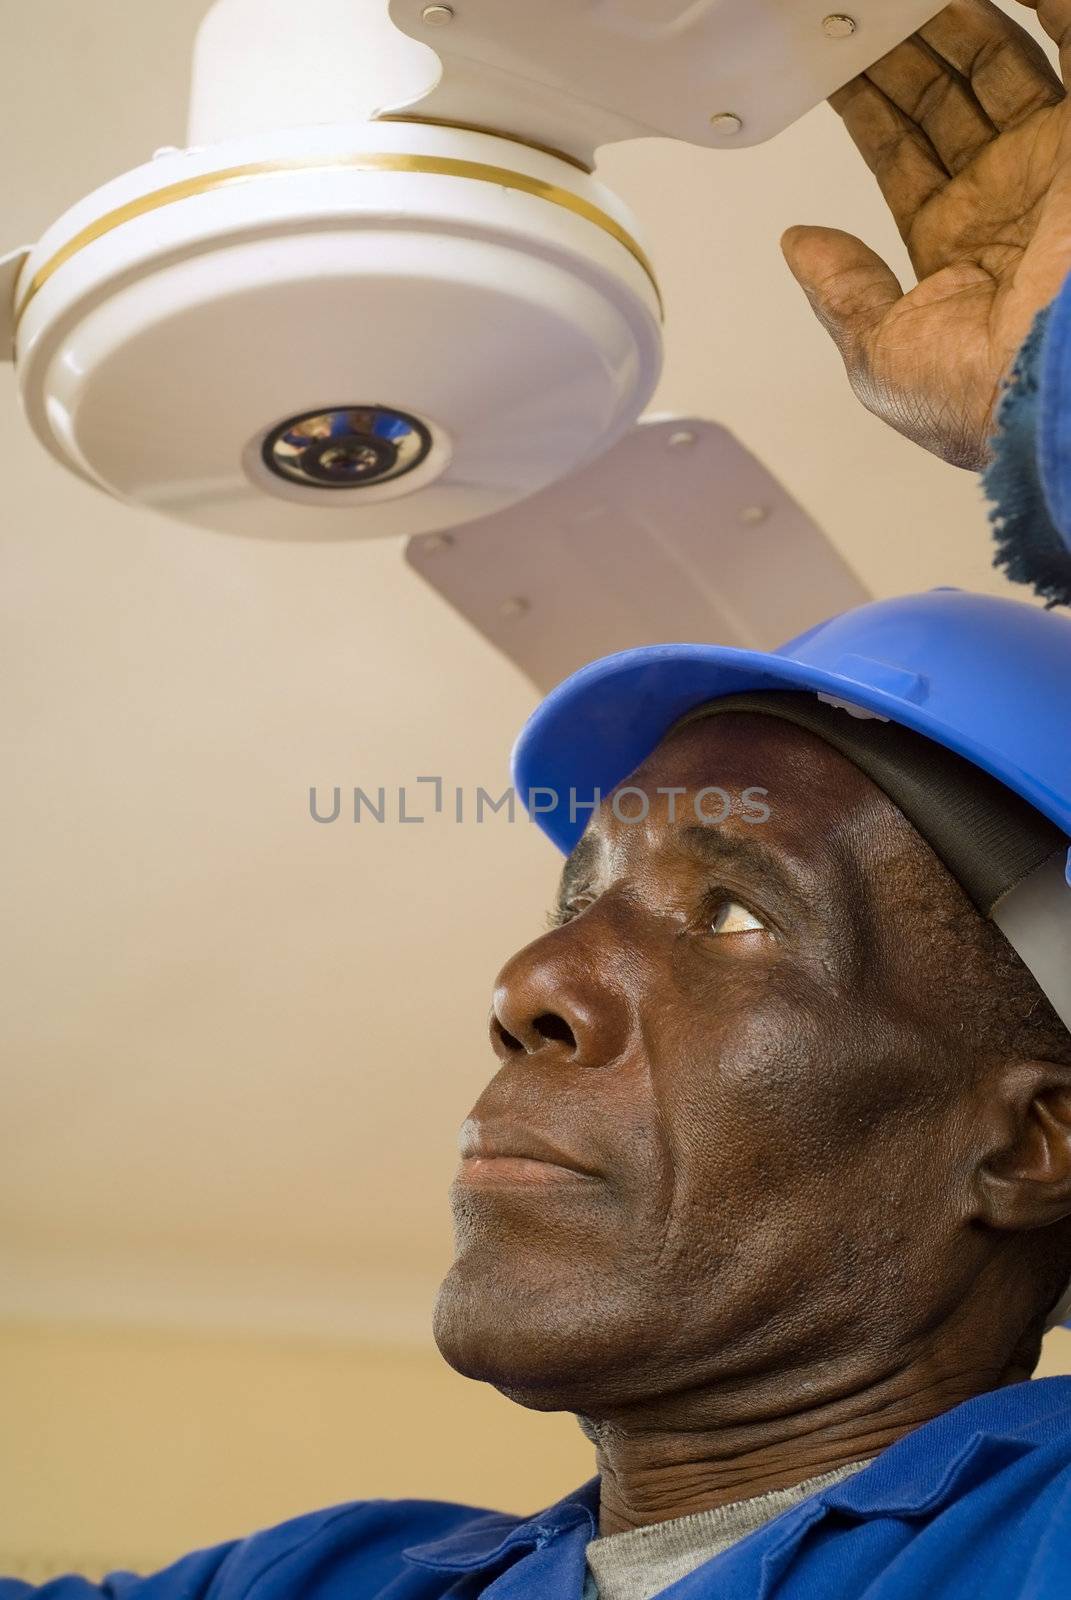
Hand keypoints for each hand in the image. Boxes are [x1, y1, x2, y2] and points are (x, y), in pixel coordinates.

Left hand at [781, 0, 1070, 471]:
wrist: (1056, 381)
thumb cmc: (979, 395)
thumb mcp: (883, 357)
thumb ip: (842, 295)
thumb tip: (798, 247)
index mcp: (961, 247)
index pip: (907, 156)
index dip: (870, 108)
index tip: (831, 66)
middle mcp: (1012, 196)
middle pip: (952, 96)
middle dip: (905, 52)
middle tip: (859, 15)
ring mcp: (1055, 160)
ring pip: (1001, 59)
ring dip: (953, 20)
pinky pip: (1067, 34)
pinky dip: (1034, 5)